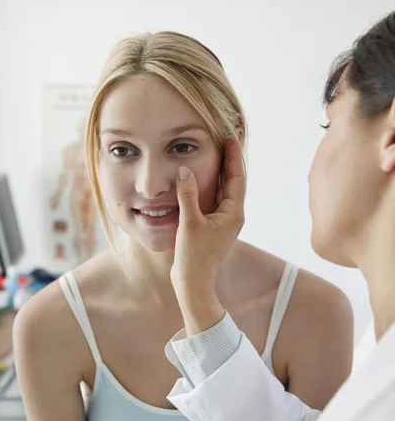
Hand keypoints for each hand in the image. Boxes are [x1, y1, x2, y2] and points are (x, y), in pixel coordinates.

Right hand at [171, 137, 245, 332]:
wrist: (193, 283)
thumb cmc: (194, 257)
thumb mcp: (190, 223)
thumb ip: (188, 195)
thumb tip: (185, 171)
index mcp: (233, 213)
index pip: (237, 178)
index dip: (234, 156)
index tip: (231, 136)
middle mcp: (232, 216)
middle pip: (233, 181)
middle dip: (230, 160)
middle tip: (228, 138)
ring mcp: (223, 222)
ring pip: (224, 190)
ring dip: (220, 172)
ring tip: (216, 152)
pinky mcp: (212, 227)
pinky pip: (214, 200)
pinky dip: (210, 186)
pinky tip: (201, 178)